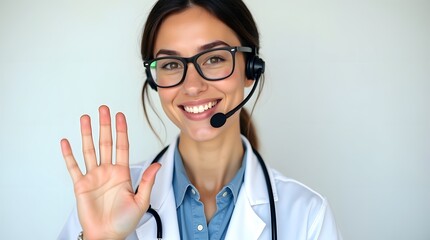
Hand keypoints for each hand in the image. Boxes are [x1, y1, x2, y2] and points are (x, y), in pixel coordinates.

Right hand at [60, 105, 160, 239]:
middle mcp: (107, 171)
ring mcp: (93, 177)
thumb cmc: (124, 222)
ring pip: (89, 150)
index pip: (122, 146)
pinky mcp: (81, 185)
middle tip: (103, 109)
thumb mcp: (141, 201)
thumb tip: (157, 164)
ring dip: (86, 134)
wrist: (107, 236)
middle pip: (105, 143)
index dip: (121, 130)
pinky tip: (66, 142)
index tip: (120, 115)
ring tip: (85, 118)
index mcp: (122, 173)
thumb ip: (148, 182)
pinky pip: (73, 167)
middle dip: (105, 125)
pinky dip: (68, 155)